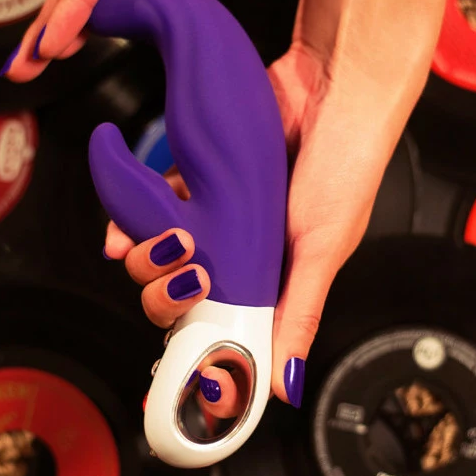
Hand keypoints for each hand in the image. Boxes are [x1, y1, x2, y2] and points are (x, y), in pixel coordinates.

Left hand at [102, 41, 406, 413]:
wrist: (329, 89)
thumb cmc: (344, 169)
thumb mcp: (324, 248)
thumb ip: (299, 312)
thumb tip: (285, 386)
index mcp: (275, 281)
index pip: (224, 329)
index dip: (194, 344)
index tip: (174, 358)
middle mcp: (243, 254)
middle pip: (181, 295)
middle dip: (164, 293)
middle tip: (179, 277)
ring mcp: (218, 216)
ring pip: (160, 252)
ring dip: (142, 254)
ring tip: (145, 242)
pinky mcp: (201, 177)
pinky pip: (155, 203)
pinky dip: (136, 212)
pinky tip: (131, 213)